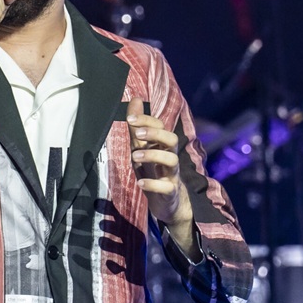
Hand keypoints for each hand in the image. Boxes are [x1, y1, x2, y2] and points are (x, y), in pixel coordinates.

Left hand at [127, 97, 196, 254]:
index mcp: (161, 145)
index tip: (130, 117)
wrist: (168, 203)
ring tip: (135, 156)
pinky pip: (167, 187)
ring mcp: (171, 174)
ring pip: (172, 160)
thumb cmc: (153, 171)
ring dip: (153, 155)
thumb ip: (137, 127)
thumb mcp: (142, 149)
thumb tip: (135, 99)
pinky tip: (140, 182)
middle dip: (156, 133)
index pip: (160, 126)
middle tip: (138, 133)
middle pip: (171, 139)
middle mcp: (169, 156)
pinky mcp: (170, 192)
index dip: (147, 120)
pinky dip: (153, 184)